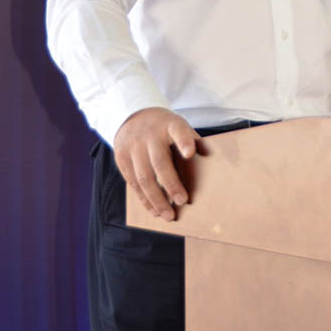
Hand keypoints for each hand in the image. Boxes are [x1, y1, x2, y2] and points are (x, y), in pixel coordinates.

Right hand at [113, 107, 202, 221]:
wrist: (134, 115)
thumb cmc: (165, 128)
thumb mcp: (179, 126)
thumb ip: (191, 143)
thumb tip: (209, 166)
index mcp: (170, 124)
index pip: (178, 130)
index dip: (184, 142)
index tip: (190, 154)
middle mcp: (150, 134)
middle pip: (160, 162)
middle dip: (171, 184)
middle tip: (183, 201)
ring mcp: (133, 145)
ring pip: (143, 177)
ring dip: (156, 199)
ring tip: (168, 215)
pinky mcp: (121, 156)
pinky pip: (132, 182)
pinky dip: (144, 199)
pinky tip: (153, 209)